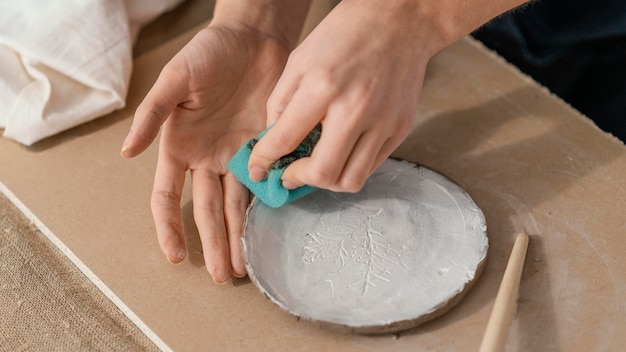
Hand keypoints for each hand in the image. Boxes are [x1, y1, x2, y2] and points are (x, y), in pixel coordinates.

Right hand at [121, 25, 289, 282]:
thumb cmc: (208, 54)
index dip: (169, 226)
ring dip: (238, 236)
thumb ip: (152, 116)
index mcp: (179, 147)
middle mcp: (208, 158)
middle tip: (220, 276)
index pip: (169, 197)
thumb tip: (126, 153)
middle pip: (207, 210)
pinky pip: (264, 183)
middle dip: (212, 243)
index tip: (175, 256)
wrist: (254, 39)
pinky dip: (265, 207)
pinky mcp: (265, 149)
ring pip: (236, 205)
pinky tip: (269, 231)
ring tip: (241, 267)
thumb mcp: (174, 81)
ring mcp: (237, 156)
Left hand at [247, 0, 439, 192]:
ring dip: (326, 181)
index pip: (286, 139)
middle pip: (323, 173)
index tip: (258, 170)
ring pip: (351, 180)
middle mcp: (356, 108)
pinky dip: (351, 167)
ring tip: (315, 167)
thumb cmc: (347, 33)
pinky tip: (340, 151)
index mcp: (323, 86)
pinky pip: (372, 166)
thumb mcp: (300, 58)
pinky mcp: (401, 128)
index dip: (265, 161)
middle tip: (289, 173)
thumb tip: (272, 140)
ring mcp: (383, 121)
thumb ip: (281, 102)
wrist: (402, 20)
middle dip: (297, 179)